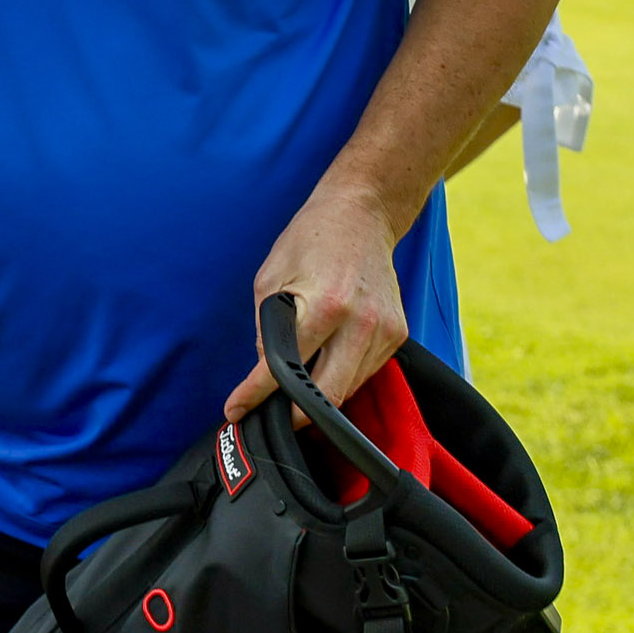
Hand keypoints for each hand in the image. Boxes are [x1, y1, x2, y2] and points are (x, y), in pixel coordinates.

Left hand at [224, 179, 406, 422]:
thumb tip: (264, 370)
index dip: (256, 394)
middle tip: (269, 416)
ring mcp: (384, 331)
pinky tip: (323, 367)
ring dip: (319, 398)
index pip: (285, 366)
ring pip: (349, 388)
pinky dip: (341, 378)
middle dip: (294, 414)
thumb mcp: (270, 280)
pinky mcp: (397, 334)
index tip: (236, 410)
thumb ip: (266, 329)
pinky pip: (365, 373)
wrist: (361, 216)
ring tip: (292, 392)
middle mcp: (361, 323)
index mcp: (325, 306)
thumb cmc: (311, 241)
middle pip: (327, 395)